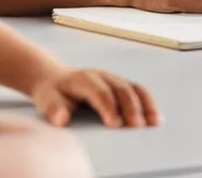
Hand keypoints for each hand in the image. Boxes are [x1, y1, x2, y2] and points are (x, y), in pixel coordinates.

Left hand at [31, 68, 159, 128]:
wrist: (55, 78)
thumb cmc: (53, 93)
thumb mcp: (46, 99)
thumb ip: (53, 109)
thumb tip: (62, 119)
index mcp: (83, 78)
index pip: (99, 91)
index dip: (108, 107)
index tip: (115, 124)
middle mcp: (102, 76)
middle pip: (121, 89)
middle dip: (131, 107)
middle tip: (137, 127)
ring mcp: (113, 79)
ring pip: (134, 88)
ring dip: (145, 104)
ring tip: (154, 122)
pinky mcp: (121, 85)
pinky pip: (138, 91)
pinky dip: (148, 103)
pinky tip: (155, 118)